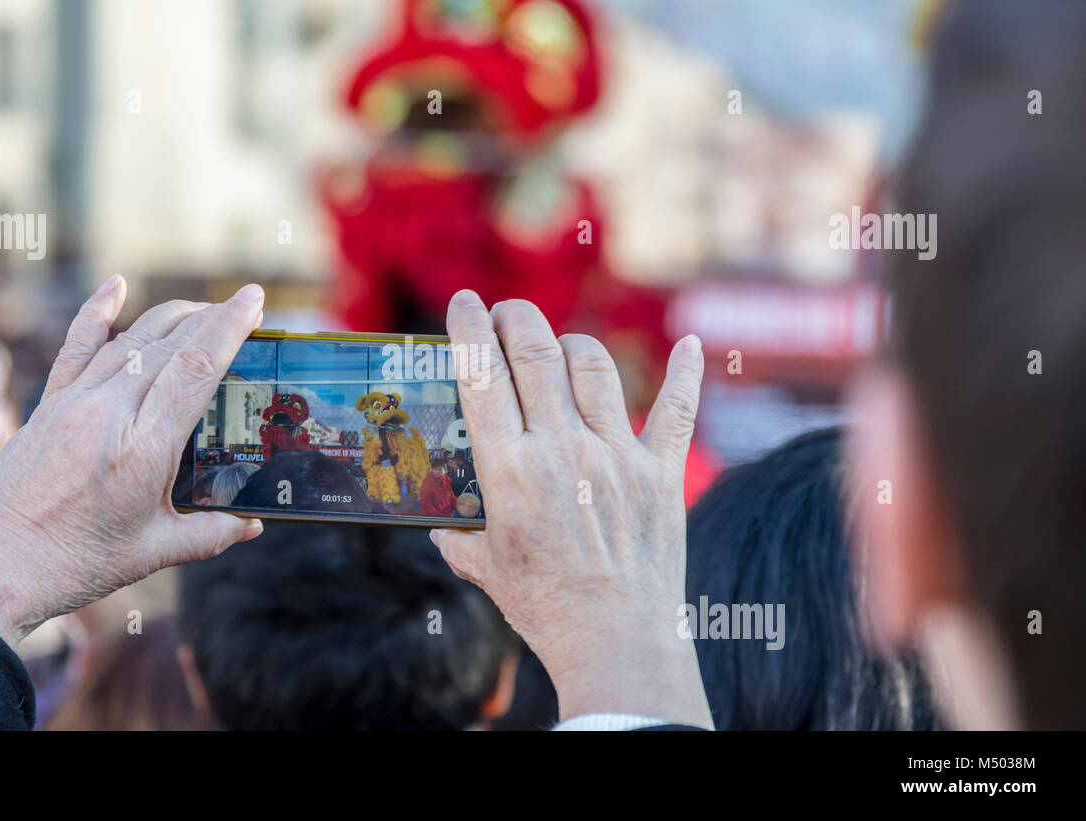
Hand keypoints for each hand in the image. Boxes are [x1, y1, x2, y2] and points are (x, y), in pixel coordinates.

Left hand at [0, 276, 265, 646]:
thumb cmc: (75, 563)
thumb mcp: (154, 551)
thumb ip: (211, 533)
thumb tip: (254, 524)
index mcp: (144, 449)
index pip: (196, 367)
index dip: (230, 327)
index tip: (255, 300)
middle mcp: (109, 413)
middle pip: (170, 344)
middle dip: (213, 317)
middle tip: (244, 305)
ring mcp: (75, 403)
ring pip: (131, 339)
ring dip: (172, 317)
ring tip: (204, 309)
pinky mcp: (48, 405)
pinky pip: (77, 347)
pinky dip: (98, 312)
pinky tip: (116, 285)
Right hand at [432, 290, 711, 726]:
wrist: (616, 642)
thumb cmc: (543, 607)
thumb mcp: (485, 567)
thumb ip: (459, 536)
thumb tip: (438, 525)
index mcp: (510, 470)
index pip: (482, 376)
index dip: (469, 328)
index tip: (463, 302)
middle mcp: (562, 450)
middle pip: (536, 353)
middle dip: (515, 319)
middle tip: (506, 315)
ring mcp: (616, 456)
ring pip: (594, 367)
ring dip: (572, 343)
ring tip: (560, 348)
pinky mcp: (660, 472)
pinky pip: (677, 409)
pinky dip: (685, 373)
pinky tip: (689, 346)